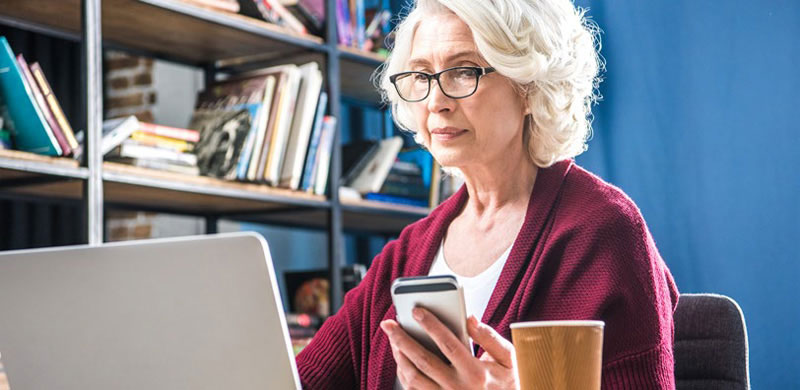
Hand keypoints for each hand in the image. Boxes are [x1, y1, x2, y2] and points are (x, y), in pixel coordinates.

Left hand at [380, 307, 518, 389]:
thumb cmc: (507, 382)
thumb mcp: (508, 359)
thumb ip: (490, 337)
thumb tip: (470, 318)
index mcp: (476, 373)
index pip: (448, 344)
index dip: (431, 325)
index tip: (416, 310)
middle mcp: (458, 388)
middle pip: (423, 360)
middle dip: (403, 339)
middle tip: (389, 324)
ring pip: (414, 377)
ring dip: (400, 357)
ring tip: (393, 339)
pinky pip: (414, 389)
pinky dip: (404, 373)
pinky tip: (401, 358)